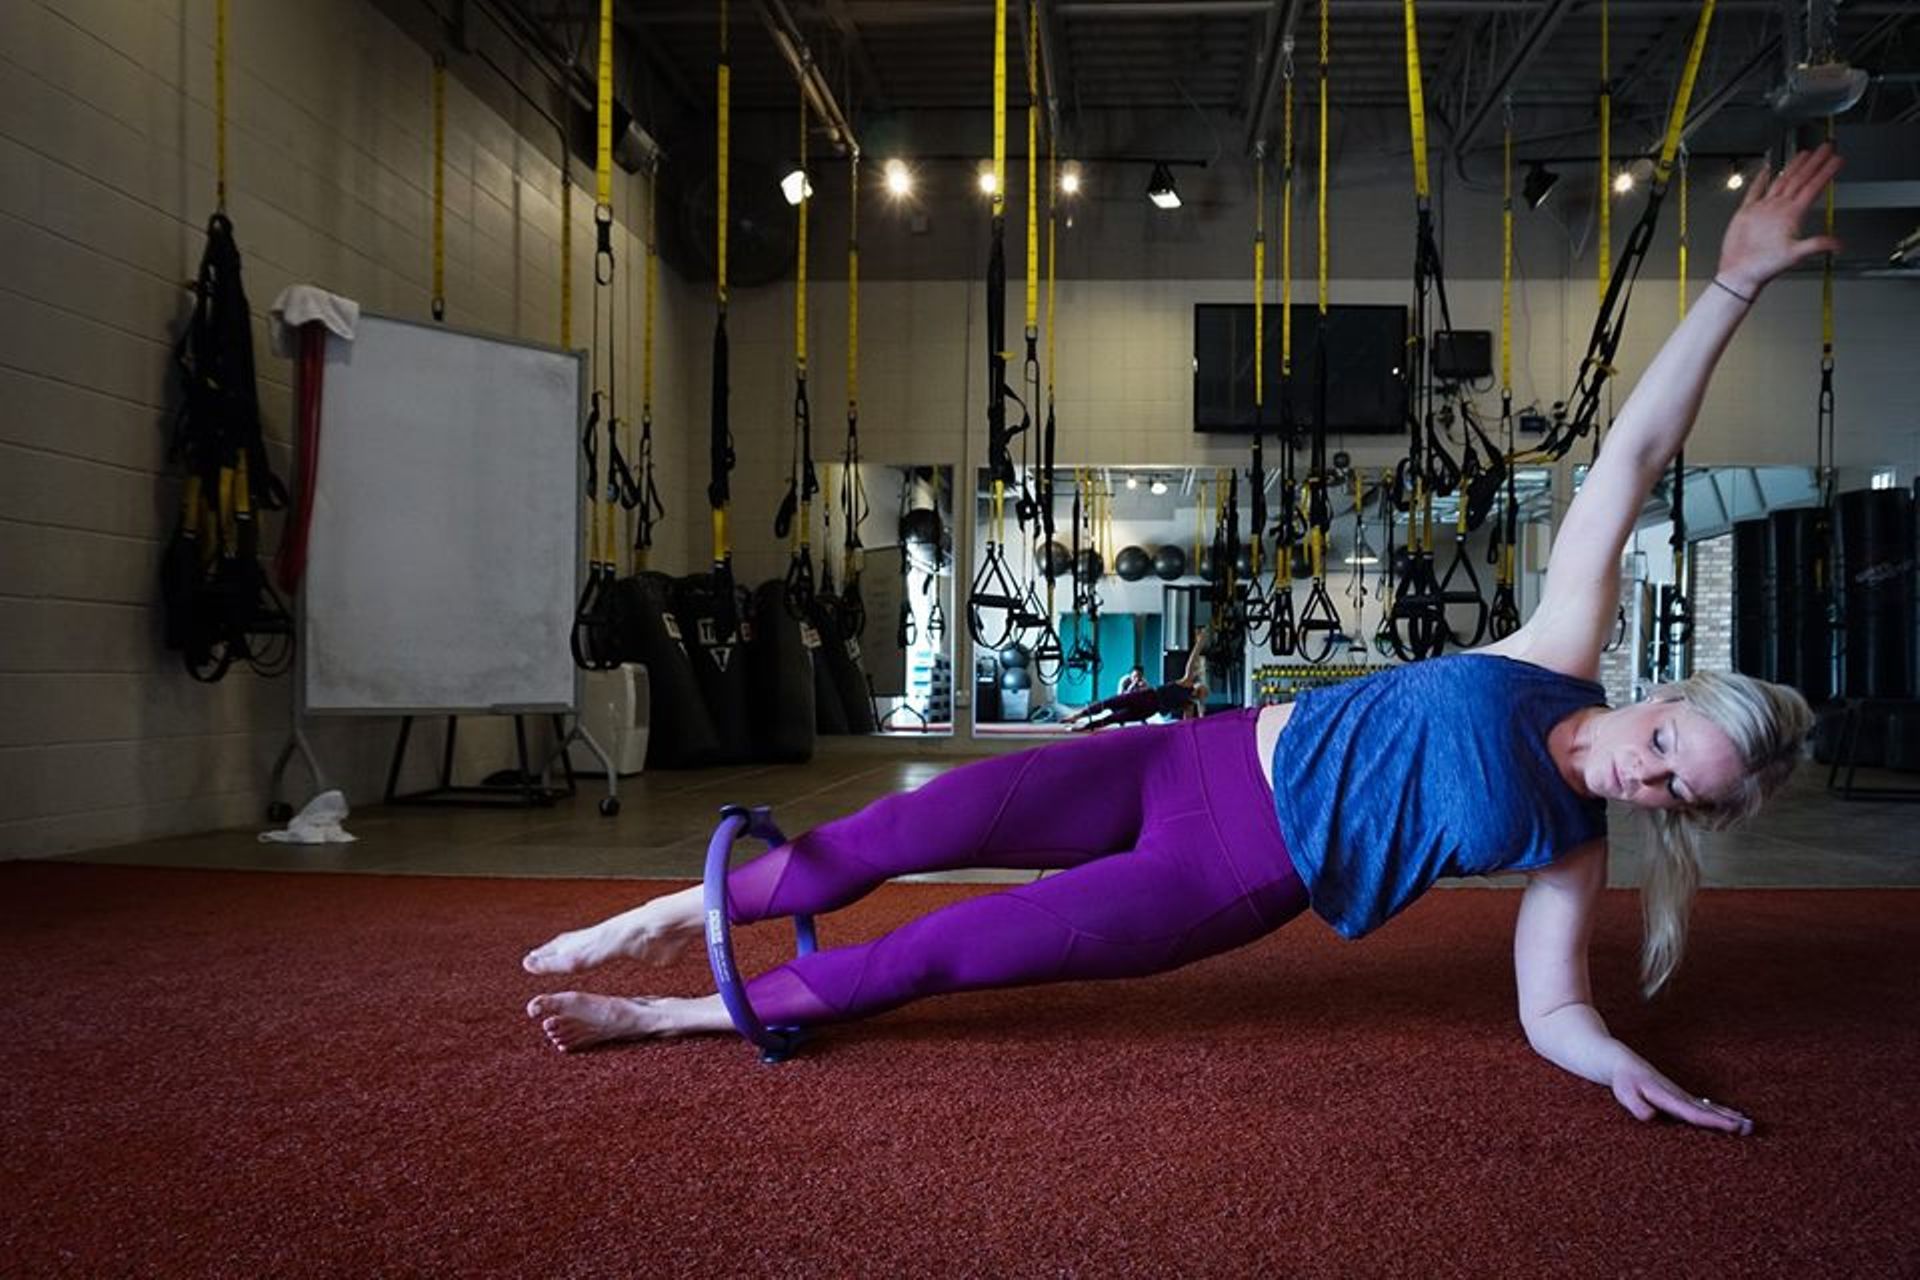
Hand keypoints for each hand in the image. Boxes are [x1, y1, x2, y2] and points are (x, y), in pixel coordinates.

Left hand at [1610, 1056, 1754, 1135]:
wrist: (1619, 1061)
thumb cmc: (1622, 1079)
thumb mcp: (1624, 1092)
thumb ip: (1636, 1104)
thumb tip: (1649, 1117)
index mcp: (1667, 1097)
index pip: (1693, 1112)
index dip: (1713, 1120)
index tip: (1734, 1126)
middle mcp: (1677, 1095)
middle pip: (1706, 1109)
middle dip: (1728, 1119)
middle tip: (1751, 1128)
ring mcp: (1679, 1094)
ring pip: (1708, 1106)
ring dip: (1728, 1115)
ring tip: (1749, 1125)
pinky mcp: (1677, 1095)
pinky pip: (1702, 1104)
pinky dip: (1719, 1110)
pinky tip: (1732, 1115)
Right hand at [1715, 142, 1843, 297]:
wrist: (1740, 273)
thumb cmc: (1765, 267)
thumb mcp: (1795, 255)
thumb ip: (1816, 245)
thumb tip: (1839, 245)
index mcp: (1792, 215)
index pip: (1813, 187)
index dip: (1825, 172)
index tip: (1836, 159)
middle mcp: (1780, 209)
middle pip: (1801, 179)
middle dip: (1814, 162)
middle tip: (1827, 147)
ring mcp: (1765, 209)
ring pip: (1783, 181)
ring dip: (1794, 166)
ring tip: (1805, 153)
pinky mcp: (1748, 213)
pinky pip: (1755, 191)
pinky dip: (1760, 179)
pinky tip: (1767, 169)